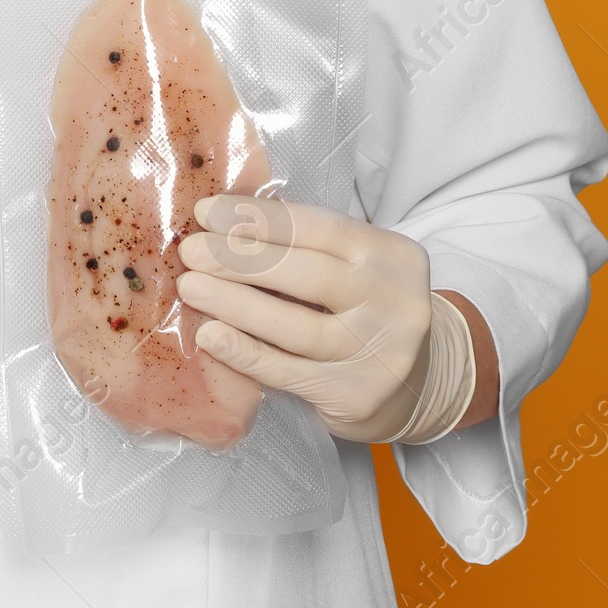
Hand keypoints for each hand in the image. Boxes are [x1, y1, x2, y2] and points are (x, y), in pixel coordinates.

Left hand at [176, 196, 433, 443]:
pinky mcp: (359, 394)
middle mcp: (396, 300)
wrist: (417, 385)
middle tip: (190, 252)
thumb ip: (306, 248)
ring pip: (296, 325)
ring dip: (235, 304)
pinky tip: (211, 335)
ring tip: (191, 288)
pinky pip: (290, 371)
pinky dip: (246, 353)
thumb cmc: (364, 312)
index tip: (206, 213)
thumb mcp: (354, 269)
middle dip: (240, 259)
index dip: (258, 218)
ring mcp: (382, 351)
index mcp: (391, 254)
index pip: (318, 227)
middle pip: (307, 274)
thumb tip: (224, 223)